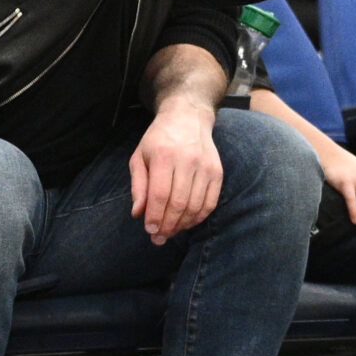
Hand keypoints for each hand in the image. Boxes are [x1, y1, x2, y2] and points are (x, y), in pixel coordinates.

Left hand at [129, 104, 222, 243]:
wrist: (187, 117)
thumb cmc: (158, 139)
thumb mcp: (139, 157)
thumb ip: (138, 185)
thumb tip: (138, 213)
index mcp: (163, 155)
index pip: (160, 194)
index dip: (155, 217)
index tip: (150, 231)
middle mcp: (187, 160)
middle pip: (179, 203)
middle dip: (168, 226)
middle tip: (159, 238)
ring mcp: (205, 166)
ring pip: (195, 206)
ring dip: (182, 224)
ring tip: (171, 232)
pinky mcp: (217, 171)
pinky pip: (210, 202)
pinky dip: (199, 217)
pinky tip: (187, 222)